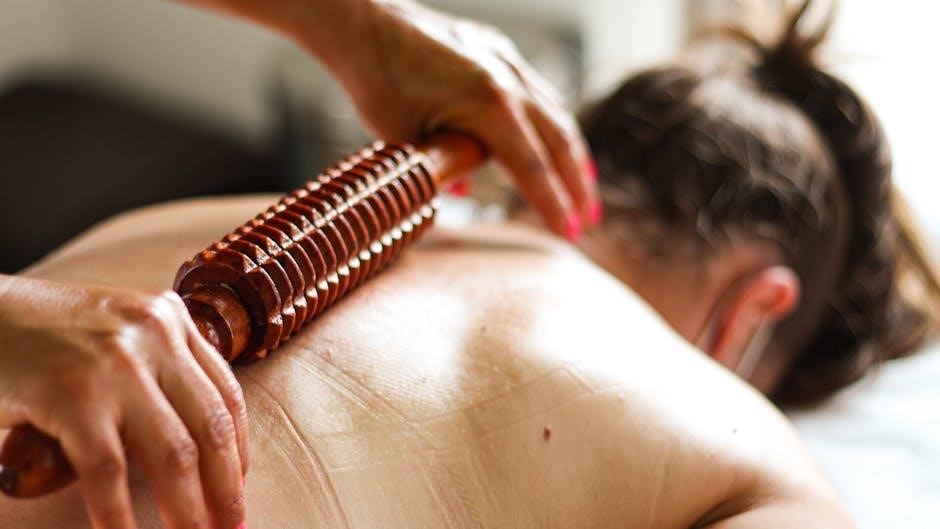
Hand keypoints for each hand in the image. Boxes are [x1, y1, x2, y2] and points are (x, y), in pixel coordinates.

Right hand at [0, 276, 247, 528]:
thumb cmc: (41, 336)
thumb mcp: (116, 335)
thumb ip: (157, 371)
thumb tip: (197, 454)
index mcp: (170, 317)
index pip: (226, 394)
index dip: (239, 450)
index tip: (238, 489)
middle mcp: (154, 333)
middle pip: (212, 426)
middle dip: (226, 488)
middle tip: (232, 527)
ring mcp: (115, 363)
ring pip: (174, 454)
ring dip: (188, 510)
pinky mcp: (72, 394)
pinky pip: (109, 472)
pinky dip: (119, 516)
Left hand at [306, 0, 600, 239]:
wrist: (366, 24)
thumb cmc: (378, 81)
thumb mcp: (409, 140)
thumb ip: (445, 167)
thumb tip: (465, 190)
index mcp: (489, 105)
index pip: (532, 167)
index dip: (553, 204)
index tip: (570, 233)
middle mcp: (508, 80)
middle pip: (558, 141)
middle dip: (576, 184)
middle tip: (589, 220)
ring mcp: (506, 61)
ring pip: (554, 113)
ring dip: (571, 153)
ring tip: (583, 186)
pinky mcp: (498, 51)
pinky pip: (538, 92)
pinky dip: (551, 122)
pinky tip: (555, 141)